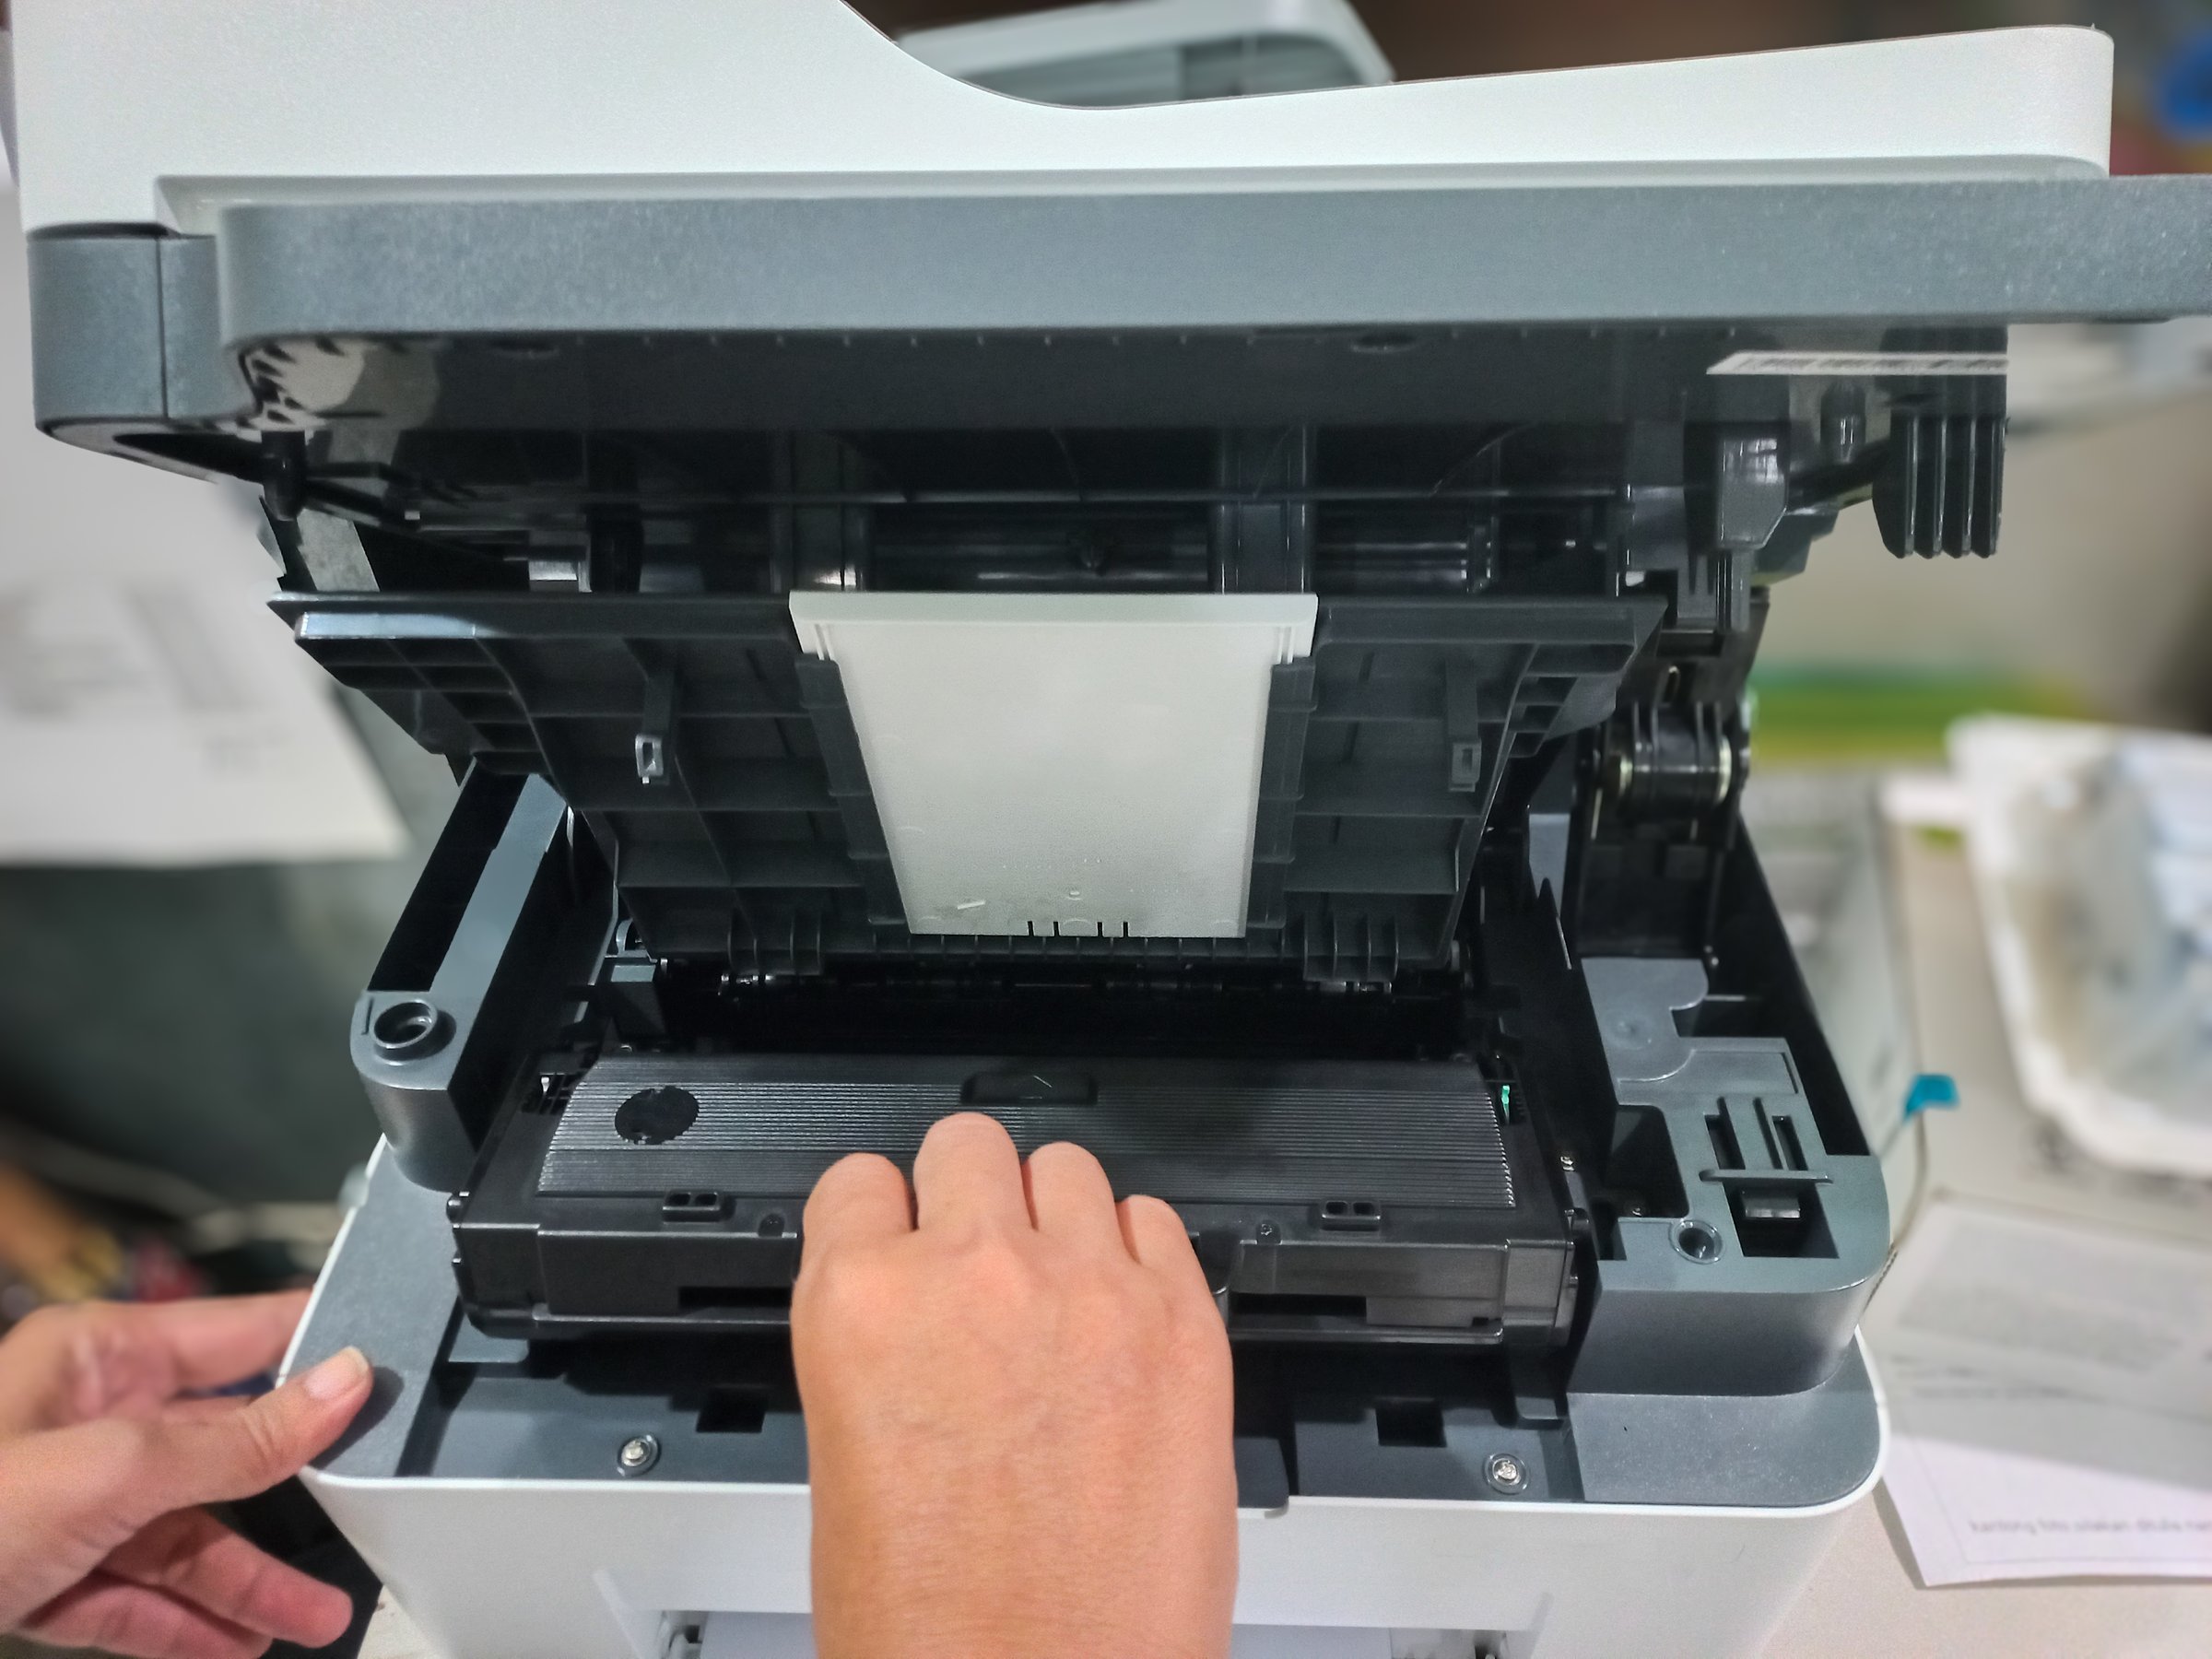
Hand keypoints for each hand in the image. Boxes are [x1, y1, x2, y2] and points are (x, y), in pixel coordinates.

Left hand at [0, 1292, 372, 1658]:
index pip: (240, 1335)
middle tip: (368, 1515)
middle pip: (220, 1451)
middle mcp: (85, 1420)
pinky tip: (235, 1643)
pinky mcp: (41, 1575)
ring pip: (182, 1536)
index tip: (388, 1372)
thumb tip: (342, 1384)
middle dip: (294, 1494)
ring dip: (246, 1581)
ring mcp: (65, 1502)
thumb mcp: (109, 1468)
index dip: (316, 1348)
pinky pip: (133, 1597)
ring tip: (312, 1616)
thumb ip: (235, 1438)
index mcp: (98, 1357)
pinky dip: (184, 1623)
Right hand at [793, 1113, 1236, 1658]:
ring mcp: (1089, 1291)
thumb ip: (878, 1349)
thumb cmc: (939, 1628)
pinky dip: (1136, 1256)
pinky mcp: (1183, 1324)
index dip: (878, 1215)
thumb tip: (908, 1312)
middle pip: (967, 1144)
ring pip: (1068, 1166)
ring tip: (1056, 1289)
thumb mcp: (846, 1463)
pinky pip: (1157, 1222)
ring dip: (1054, 1217)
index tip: (897, 1234)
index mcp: (864, 1309)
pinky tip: (1119, 1312)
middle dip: (968, 1197)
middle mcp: (976, 1276)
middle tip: (979, 1261)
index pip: (857, 1181)